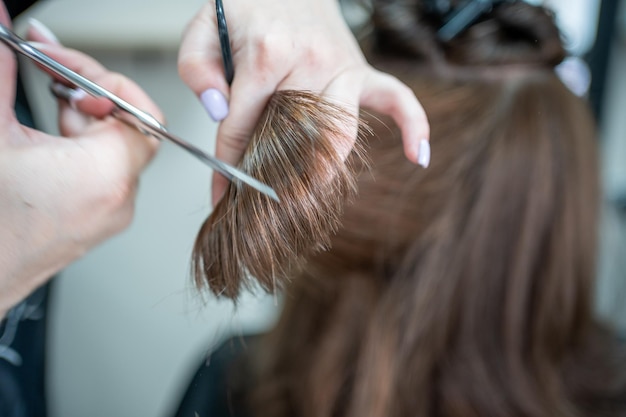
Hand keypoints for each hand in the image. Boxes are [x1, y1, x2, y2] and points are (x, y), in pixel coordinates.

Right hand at [0, 11, 161, 316]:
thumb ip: (2, 73)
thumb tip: (4, 36)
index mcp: (105, 174)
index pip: (140, 111)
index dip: (104, 82)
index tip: (67, 68)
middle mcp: (120, 198)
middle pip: (128, 127)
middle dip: (88, 98)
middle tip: (49, 81)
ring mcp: (111, 215)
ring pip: (115, 151)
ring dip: (82, 125)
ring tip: (40, 122)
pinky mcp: (99, 225)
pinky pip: (105, 177)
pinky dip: (82, 153)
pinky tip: (46, 150)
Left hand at [178, 0, 429, 203]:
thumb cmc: (246, 7)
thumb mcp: (203, 27)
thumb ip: (197, 68)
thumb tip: (218, 111)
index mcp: (266, 54)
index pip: (243, 125)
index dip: (228, 167)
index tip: (223, 196)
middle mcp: (311, 63)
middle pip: (293, 141)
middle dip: (276, 181)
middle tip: (266, 211)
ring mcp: (342, 68)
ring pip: (340, 134)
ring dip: (323, 173)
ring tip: (307, 201)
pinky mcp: (362, 70)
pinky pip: (397, 98)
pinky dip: (413, 125)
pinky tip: (417, 156)